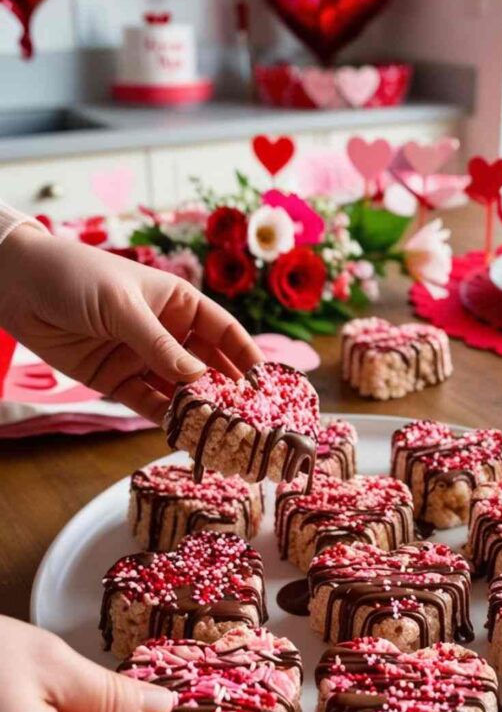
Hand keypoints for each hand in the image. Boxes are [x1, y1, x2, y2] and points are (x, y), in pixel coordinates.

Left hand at [0, 225, 262, 422]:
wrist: (18, 286)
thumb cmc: (77, 277)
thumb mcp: (122, 306)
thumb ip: (158, 345)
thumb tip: (198, 379)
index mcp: (178, 302)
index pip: (223, 330)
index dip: (246, 355)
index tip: (266, 383)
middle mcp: (167, 332)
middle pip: (206, 365)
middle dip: (226, 391)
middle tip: (249, 419)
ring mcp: (142, 358)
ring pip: (179, 389)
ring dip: (197, 409)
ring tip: (220, 434)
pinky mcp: (117, 380)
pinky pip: (148, 402)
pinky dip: (164, 418)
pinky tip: (180, 433)